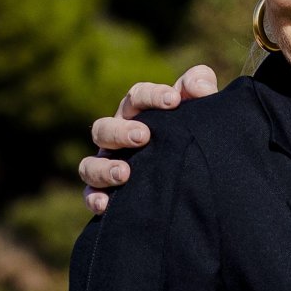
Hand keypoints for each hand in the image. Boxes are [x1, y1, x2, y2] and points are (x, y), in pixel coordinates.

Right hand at [80, 65, 218, 212]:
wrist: (197, 173)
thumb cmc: (192, 132)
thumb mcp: (198, 108)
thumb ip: (200, 86)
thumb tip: (200, 88)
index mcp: (138, 113)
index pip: (137, 97)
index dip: (152, 96)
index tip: (174, 101)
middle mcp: (117, 137)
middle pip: (105, 128)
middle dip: (121, 131)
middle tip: (143, 136)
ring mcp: (109, 164)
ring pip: (90, 163)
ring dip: (104, 167)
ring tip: (125, 172)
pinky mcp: (107, 192)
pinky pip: (90, 194)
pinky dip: (94, 198)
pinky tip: (105, 204)